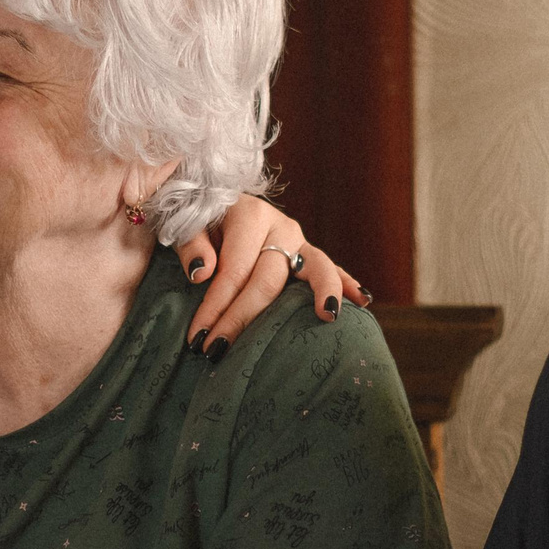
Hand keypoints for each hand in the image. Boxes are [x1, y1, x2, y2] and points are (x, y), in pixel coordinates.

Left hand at [178, 197, 367, 353]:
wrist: (214, 199)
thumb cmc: (198, 218)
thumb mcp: (186, 224)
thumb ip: (191, 244)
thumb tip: (203, 273)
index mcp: (249, 216)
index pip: (234, 270)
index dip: (216, 305)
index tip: (198, 337)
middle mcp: (279, 226)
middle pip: (268, 278)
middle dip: (243, 317)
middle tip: (219, 349)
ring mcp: (298, 239)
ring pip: (316, 267)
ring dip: (323, 291)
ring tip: (327, 317)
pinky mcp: (307, 252)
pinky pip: (330, 268)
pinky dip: (347, 283)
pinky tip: (363, 301)